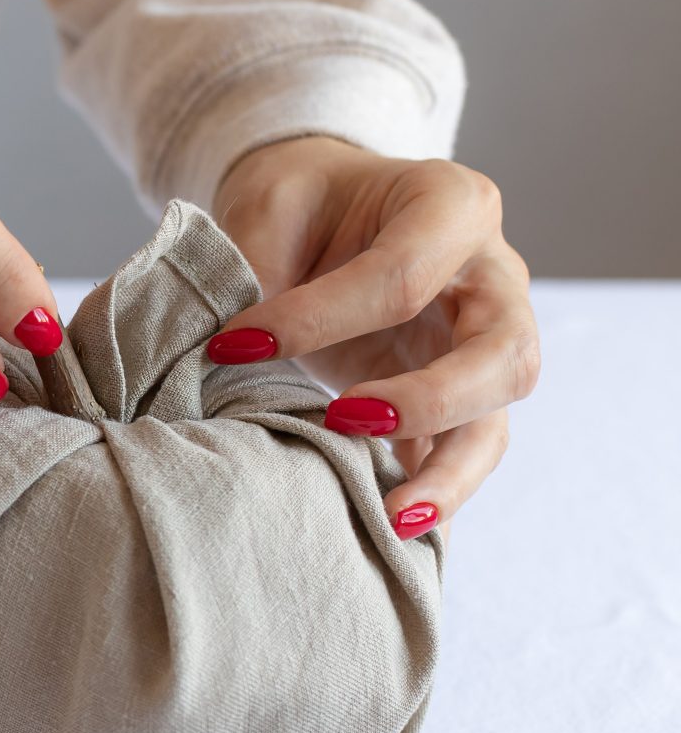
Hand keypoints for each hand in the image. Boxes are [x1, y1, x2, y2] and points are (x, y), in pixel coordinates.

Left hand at [211, 136, 539, 537]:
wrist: (325, 211)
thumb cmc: (302, 201)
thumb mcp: (270, 202)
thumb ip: (258, 262)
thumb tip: (229, 346)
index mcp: (452, 205)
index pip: (403, 274)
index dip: (318, 318)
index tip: (232, 347)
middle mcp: (492, 278)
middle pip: (503, 354)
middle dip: (430, 399)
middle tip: (345, 419)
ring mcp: (485, 343)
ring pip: (497, 418)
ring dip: (449, 473)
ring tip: (389, 517)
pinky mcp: (460, 397)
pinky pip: (464, 452)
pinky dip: (433, 493)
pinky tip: (391, 532)